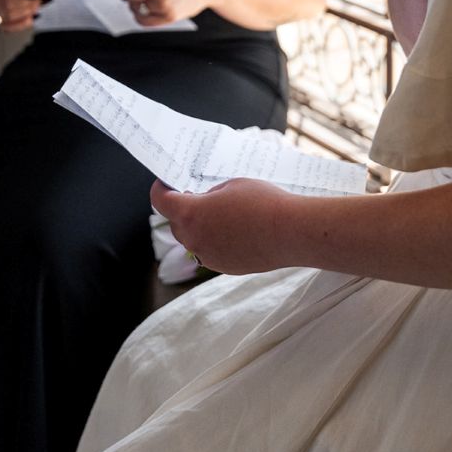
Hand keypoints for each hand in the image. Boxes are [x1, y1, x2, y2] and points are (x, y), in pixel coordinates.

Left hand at [151, 177, 294, 274]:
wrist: (290, 232)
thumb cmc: (263, 202)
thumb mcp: (233, 186)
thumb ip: (211, 195)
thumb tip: (206, 205)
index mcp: (192, 214)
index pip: (161, 201)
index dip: (160, 189)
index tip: (166, 183)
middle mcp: (194, 239)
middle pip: (176, 223)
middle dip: (183, 209)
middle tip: (199, 196)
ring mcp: (208, 257)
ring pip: (194, 239)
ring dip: (201, 227)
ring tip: (224, 214)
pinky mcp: (224, 267)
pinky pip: (211, 251)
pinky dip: (217, 240)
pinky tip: (238, 230)